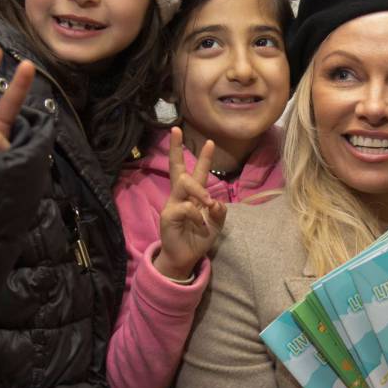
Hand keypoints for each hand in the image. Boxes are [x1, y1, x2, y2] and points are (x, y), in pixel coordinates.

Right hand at [153, 127, 226, 280]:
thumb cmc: (199, 238)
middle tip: (176, 130)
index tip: (208, 141)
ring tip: (208, 202)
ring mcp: (173, 204)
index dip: (202, 157)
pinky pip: (186, 207)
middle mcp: (181, 196)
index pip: (196, 172)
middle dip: (177, 149)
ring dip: (200, 190)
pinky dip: (197, 215)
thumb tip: (216, 202)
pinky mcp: (168, 215)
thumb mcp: (216, 224)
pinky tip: (200, 225)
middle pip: (177, 168)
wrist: (186, 257)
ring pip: (184, 183)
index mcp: (193, 195)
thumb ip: (219, 212)